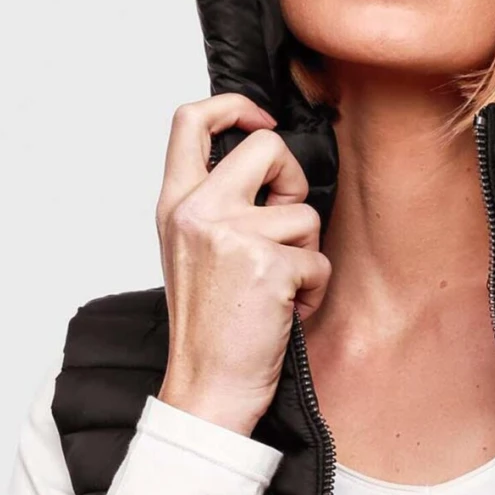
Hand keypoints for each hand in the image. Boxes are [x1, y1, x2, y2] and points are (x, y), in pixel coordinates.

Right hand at [155, 93, 331, 438]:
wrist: (206, 388)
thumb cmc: (206, 328)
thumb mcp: (190, 251)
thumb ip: (214, 204)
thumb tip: (265, 162)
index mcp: (175, 204)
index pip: (191, 120)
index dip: (234, 106)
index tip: (260, 121)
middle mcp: (197, 211)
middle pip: (267, 147)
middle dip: (293, 182)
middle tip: (286, 224)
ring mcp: (230, 235)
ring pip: (304, 214)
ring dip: (305, 254)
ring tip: (276, 290)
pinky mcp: (266, 265)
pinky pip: (319, 261)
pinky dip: (313, 290)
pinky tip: (285, 312)